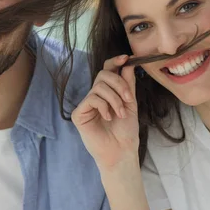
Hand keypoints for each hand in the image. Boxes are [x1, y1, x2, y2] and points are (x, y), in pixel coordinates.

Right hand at [72, 55, 138, 170]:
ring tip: (120, 113)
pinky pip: (92, 98)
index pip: (108, 70)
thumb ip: (128, 84)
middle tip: (128, 98)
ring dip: (114, 99)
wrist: (121, 151)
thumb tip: (128, 63)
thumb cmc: (126, 130)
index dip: (115, 62)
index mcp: (108, 92)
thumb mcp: (130, 104)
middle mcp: (96, 95)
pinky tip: (108, 117)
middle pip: (103, 74)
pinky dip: (104, 106)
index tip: (126, 58)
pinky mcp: (79, 113)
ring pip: (99, 86)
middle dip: (119, 83)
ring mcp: (86, 104)